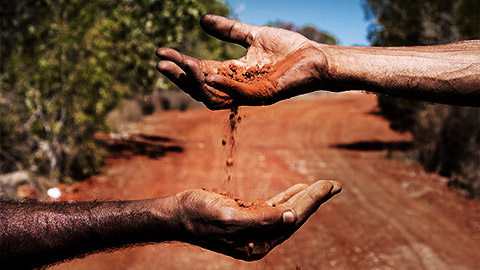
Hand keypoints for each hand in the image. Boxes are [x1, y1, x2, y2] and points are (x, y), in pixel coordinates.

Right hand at [156, 14, 328, 108]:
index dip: (180, 63)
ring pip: (215, 95)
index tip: (160, 51)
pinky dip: (224, 86)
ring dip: (196, 82)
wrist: (317, 56)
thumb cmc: (289, 49)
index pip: (199, 71)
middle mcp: (237, 87)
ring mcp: (250, 93)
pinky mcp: (265, 94)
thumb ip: (229, 31)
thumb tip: (201, 20)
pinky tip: (209, 74)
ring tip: (181, 64)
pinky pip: (240, 94)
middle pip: (201, 87)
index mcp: (233, 73)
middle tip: (160, 63)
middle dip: (180, 76)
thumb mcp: (252, 36)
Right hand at [174, 180, 341, 260]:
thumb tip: (292, 218)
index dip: (311, 202)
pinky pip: (273, 206)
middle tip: (334, 184)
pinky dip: (287, 197)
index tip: (328, 186)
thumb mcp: (229, 218)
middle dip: (314, 199)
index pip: (292, 220)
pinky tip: (298, 189)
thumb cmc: (199, 215)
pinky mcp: (247, 216)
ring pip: (286, 211)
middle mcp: (259, 238)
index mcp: (257, 243)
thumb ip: (262, 219)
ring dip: (304, 198)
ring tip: (323, 186)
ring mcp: (254, 227)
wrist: (178, 213)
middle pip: (293, 217)